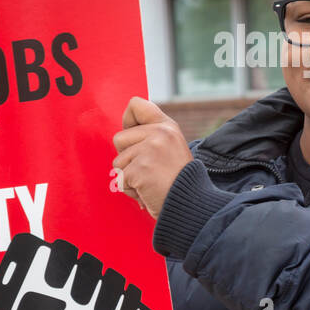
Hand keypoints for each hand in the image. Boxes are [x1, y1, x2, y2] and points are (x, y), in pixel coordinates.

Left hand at [111, 98, 192, 218]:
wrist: (190, 204)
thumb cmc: (177, 180)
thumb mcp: (171, 147)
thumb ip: (151, 136)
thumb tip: (122, 133)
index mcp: (167, 126)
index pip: (136, 105)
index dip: (128, 121)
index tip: (136, 139)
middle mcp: (159, 133)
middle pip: (119, 138)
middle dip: (127, 157)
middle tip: (149, 169)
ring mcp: (149, 150)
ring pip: (118, 161)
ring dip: (129, 177)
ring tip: (151, 181)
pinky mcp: (140, 169)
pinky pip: (120, 179)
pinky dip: (131, 190)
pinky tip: (148, 191)